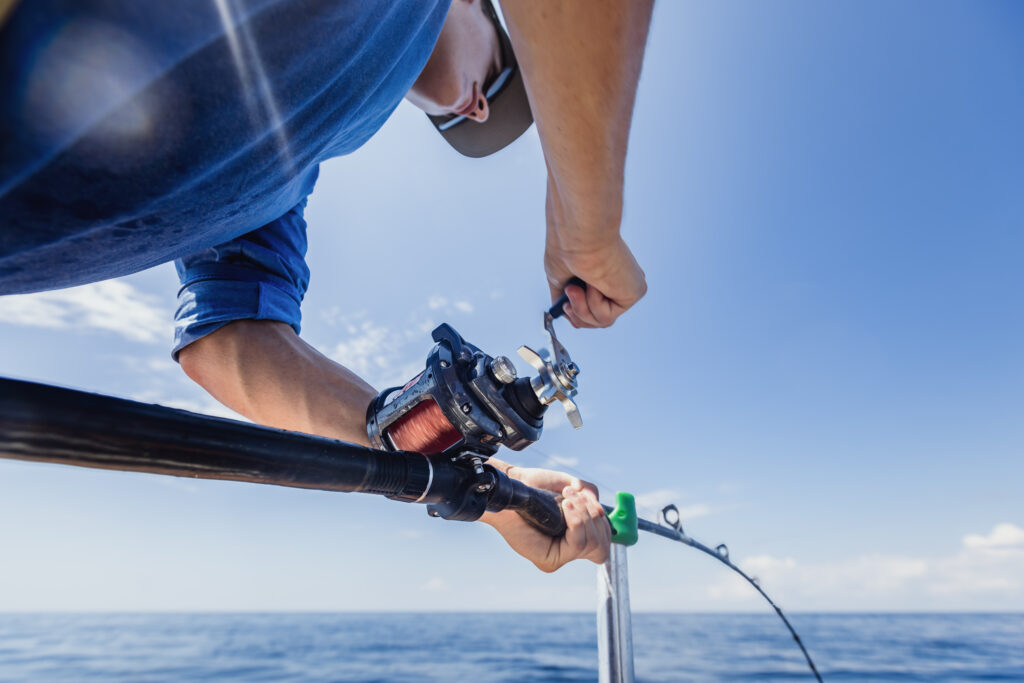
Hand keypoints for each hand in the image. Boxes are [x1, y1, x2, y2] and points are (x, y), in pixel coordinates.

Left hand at [481, 461, 610, 571]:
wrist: (514, 486)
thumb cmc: (538, 486)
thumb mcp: (572, 487)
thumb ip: (590, 495)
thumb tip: (600, 509)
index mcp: (574, 539)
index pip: (603, 546)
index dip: (603, 525)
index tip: (590, 503)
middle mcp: (567, 552)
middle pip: (601, 547)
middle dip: (594, 515)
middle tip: (575, 495)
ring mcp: (559, 558)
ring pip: (591, 544)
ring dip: (584, 514)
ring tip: (567, 497)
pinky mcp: (549, 560)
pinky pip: (577, 544)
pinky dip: (576, 520)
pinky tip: (565, 505)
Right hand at [545, 234, 646, 328]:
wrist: (578, 236)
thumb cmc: (567, 247)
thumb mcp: (560, 276)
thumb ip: (566, 294)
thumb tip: (562, 309)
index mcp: (603, 273)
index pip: (596, 305)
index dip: (578, 314)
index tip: (564, 308)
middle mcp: (617, 279)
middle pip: (598, 319)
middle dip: (577, 314)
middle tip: (567, 300)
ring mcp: (627, 286)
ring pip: (601, 321)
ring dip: (581, 309)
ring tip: (575, 288)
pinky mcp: (636, 291)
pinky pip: (607, 316)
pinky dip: (594, 304)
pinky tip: (595, 284)